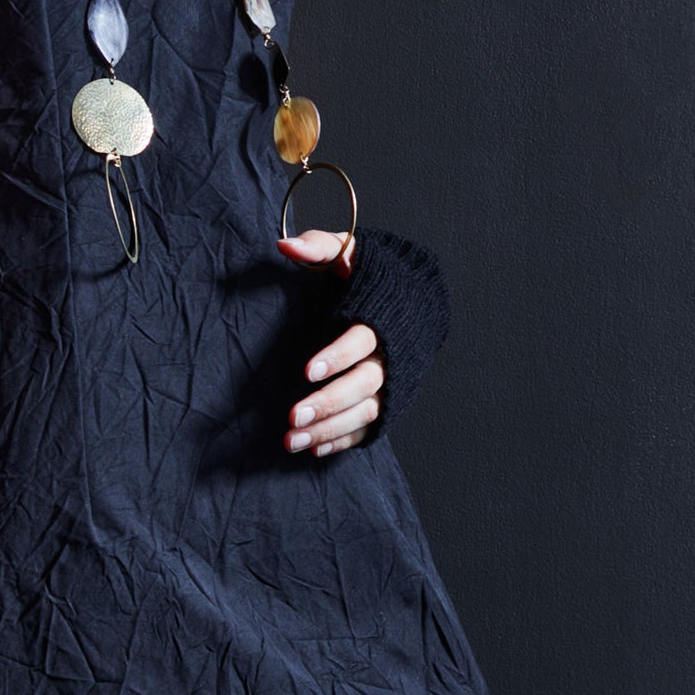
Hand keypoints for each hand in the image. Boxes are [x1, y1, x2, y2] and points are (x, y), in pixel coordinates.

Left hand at [281, 230, 383, 457]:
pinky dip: (343, 440)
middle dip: (330, 401)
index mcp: (380, 317)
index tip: (307, 371)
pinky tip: (314, 449)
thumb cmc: (369, 274)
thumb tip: (284, 246)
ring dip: (330, 428)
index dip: (338, 356)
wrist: (410, 298)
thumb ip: (319, 247)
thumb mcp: (347, 253)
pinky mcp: (387, 402)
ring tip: (292, 440)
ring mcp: (391, 382)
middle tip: (293, 415)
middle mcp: (390, 355)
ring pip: (366, 412)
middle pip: (365, 383)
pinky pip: (368, 428)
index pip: (363, 340)